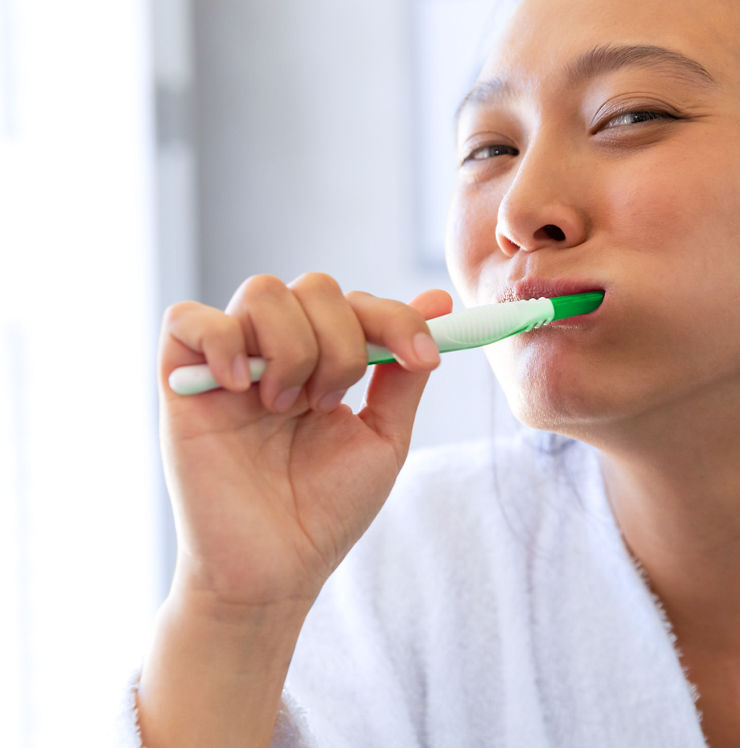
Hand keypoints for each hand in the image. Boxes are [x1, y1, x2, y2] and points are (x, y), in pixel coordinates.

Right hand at [157, 273, 450, 614]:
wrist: (273, 573)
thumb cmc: (324, 512)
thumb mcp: (383, 436)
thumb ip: (405, 371)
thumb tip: (439, 303)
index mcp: (324, 360)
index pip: (358, 302)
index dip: (396, 318)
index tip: (424, 357)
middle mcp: (277, 352)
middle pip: (314, 286)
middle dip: (342, 341)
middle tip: (330, 404)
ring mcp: (229, 364)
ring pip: (262, 292)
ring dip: (293, 346)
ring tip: (287, 406)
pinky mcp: (181, 383)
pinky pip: (188, 319)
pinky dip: (222, 340)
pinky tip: (243, 388)